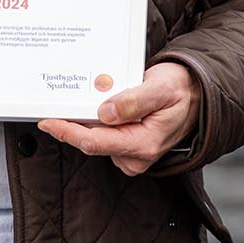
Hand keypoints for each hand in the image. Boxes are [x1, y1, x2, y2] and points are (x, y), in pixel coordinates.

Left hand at [38, 62, 200, 175]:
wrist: (196, 95)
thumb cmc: (180, 89)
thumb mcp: (161, 88)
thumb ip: (134, 100)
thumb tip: (105, 112)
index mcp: (144, 143)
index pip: (95, 142)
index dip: (68, 132)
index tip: (47, 121)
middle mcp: (136, 154)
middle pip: (90, 141)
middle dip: (69, 123)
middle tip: (51, 103)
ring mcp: (131, 153)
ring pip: (94, 138)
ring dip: (81, 120)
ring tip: (75, 98)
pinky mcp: (127, 146)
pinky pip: (101, 135)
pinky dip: (92, 120)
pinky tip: (89, 105)